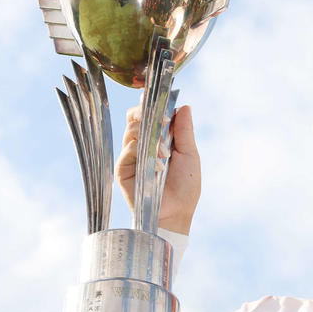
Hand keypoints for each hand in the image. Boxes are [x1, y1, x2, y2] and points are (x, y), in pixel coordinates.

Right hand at [116, 104, 200, 234]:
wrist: (176, 213)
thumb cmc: (186, 187)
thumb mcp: (189, 155)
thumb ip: (184, 131)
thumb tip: (184, 107)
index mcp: (158, 139)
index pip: (147, 115)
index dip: (150, 104)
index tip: (158, 98)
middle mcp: (142, 145)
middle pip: (134, 117)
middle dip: (146, 113)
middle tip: (161, 120)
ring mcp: (131, 157)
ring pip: (130, 130)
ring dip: (149, 134)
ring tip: (165, 151)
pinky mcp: (123, 169)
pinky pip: (127, 150)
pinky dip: (142, 150)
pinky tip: (155, 162)